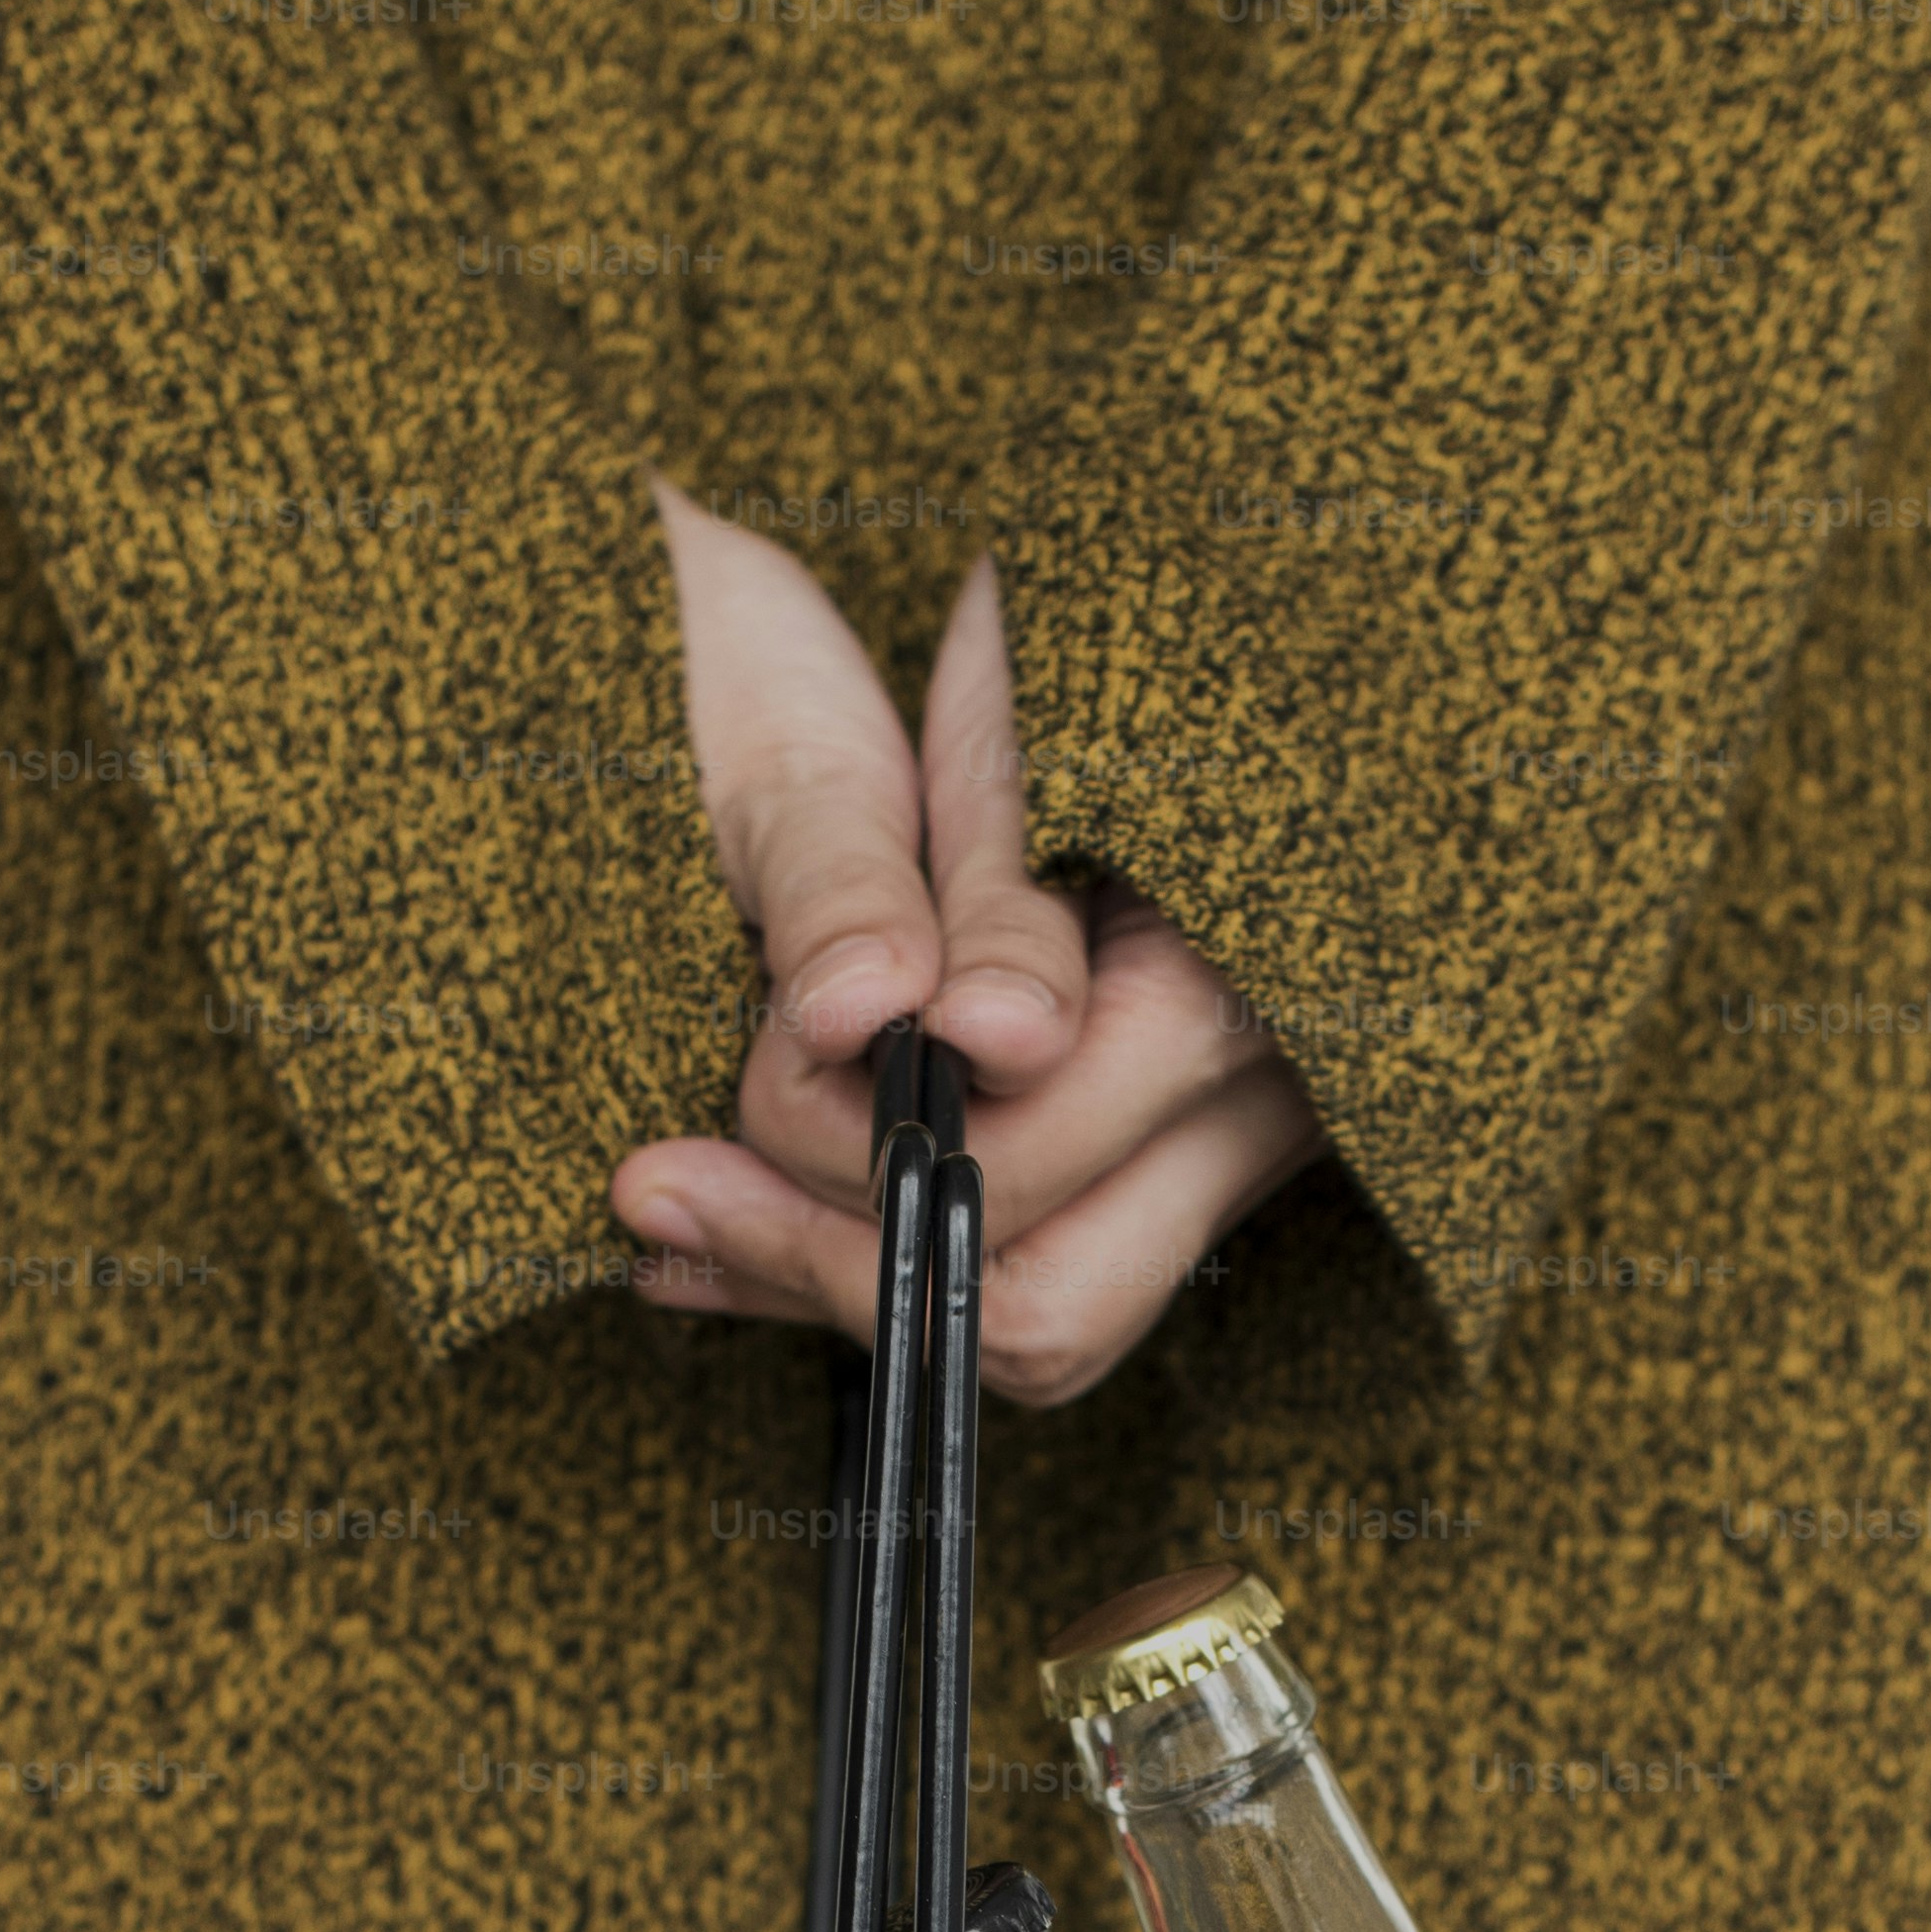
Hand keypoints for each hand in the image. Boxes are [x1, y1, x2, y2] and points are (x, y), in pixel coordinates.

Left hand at [620, 501, 1320, 1407]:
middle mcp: (1265, 1103)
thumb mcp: (1004, 726)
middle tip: (665, 1189)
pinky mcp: (1168, 1163)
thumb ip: (958, 889)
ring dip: (845, 1276)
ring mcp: (1228, 1151)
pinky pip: (1037, 1271)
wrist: (1184, 611)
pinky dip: (882, 1257)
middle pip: (1051, 1307)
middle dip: (839, 1260)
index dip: (847, 1164)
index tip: (704, 1115)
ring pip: (1044, 1320)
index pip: (1032, 1169)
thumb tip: (927, 1028)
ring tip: (676, 1209)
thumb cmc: (1085, 632)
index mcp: (1239, 984)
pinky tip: (735, 1222)